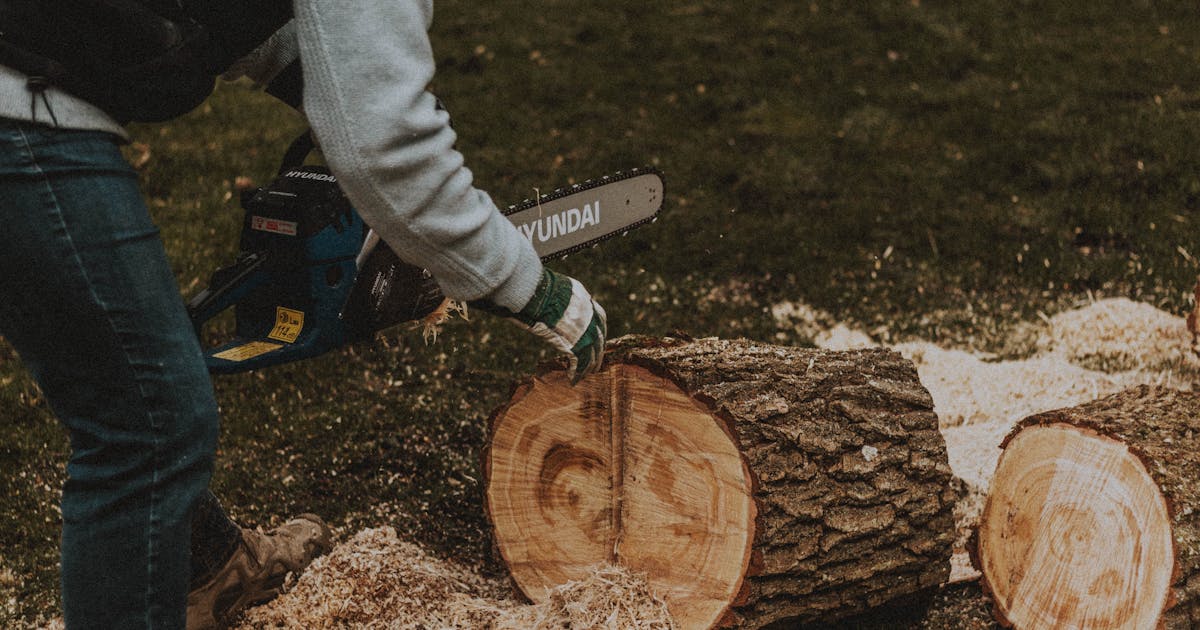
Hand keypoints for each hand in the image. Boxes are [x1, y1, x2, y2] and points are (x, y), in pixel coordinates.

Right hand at [475, 268, 606, 382]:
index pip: (599, 318)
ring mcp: (584, 330)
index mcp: (584, 299)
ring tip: (586, 375)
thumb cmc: (535, 288)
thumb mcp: (554, 287)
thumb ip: (560, 298)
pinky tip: (573, 379)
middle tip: (596, 363)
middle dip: (598, 352)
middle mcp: (588, 315)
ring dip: (589, 366)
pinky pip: (579, 362)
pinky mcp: (575, 343)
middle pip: (599, 338)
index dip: (599, 331)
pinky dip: (576, 372)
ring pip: (592, 353)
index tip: (597, 339)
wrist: (534, 293)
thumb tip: (550, 301)